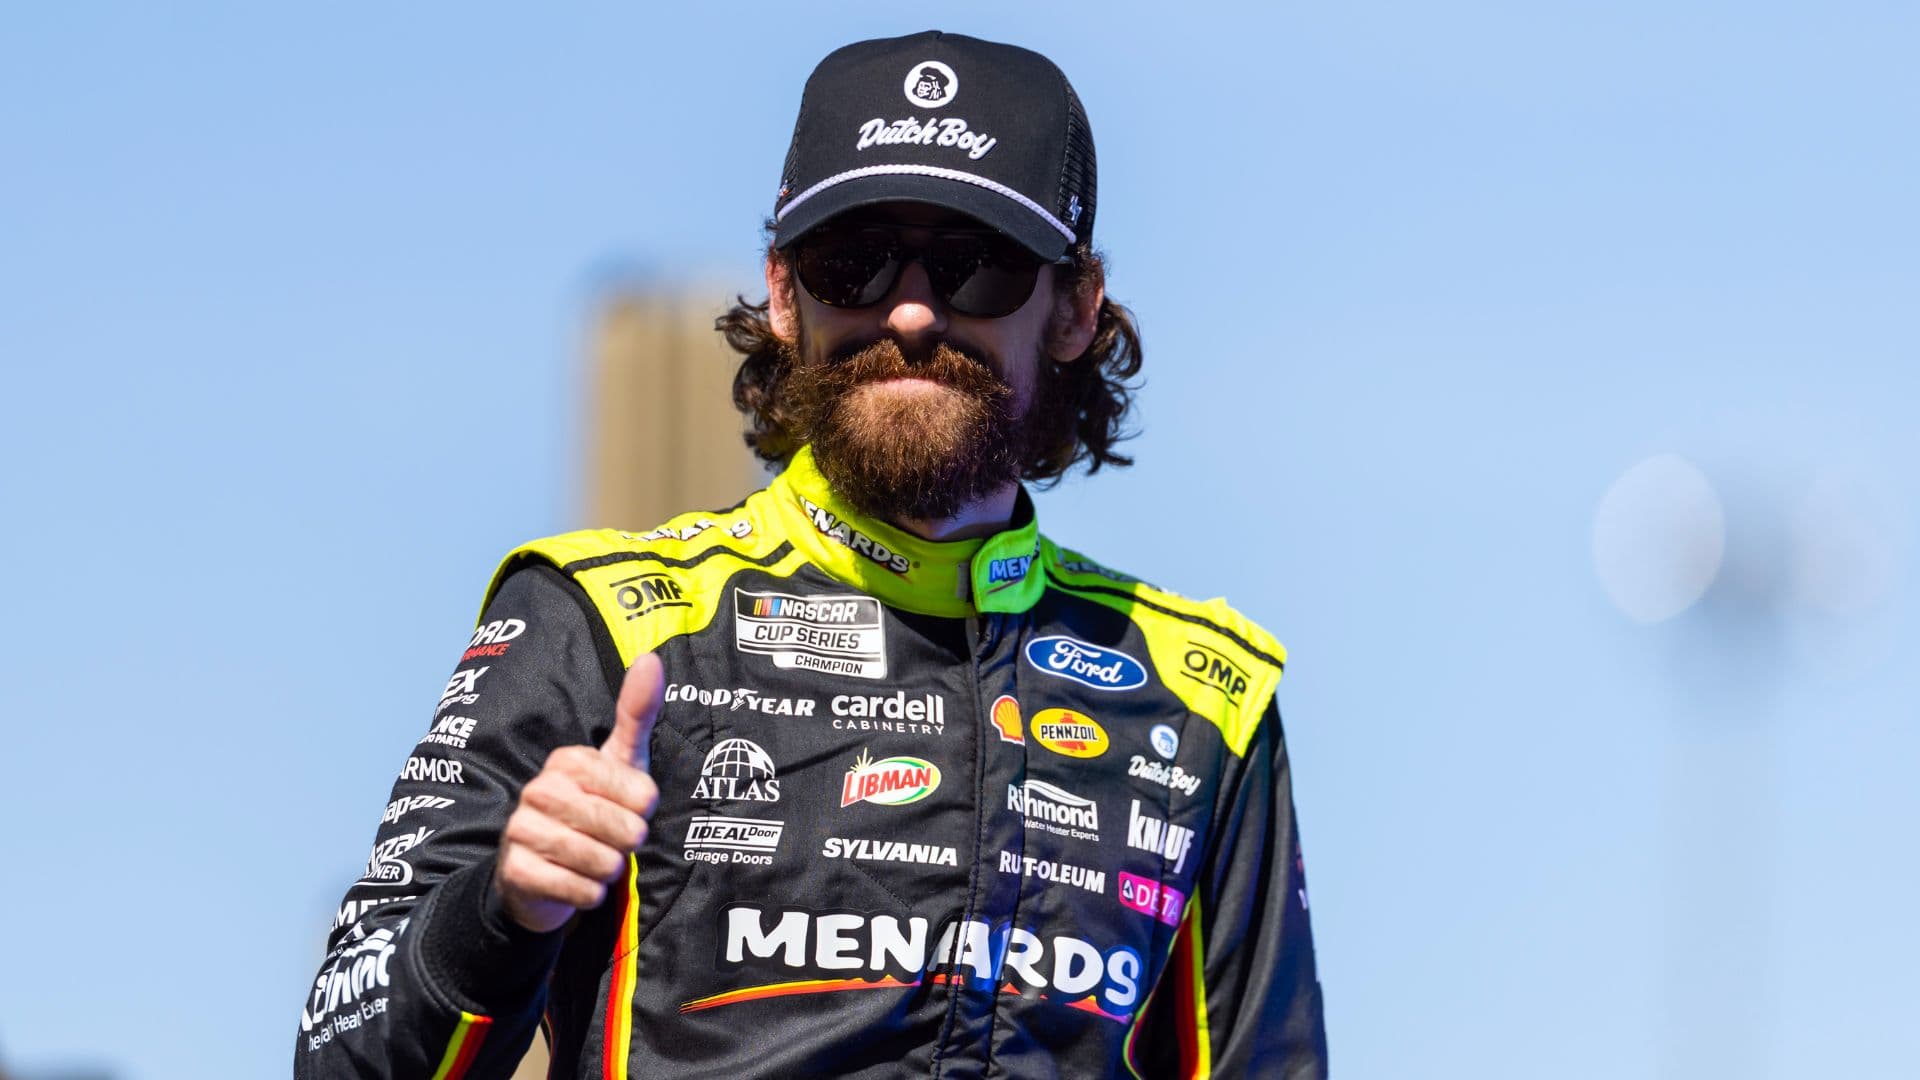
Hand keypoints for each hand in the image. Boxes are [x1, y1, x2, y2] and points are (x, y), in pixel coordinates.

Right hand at [494, 653, 664, 932]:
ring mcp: (521, 829)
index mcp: (568, 761)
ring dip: (608, 870)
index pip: (639, 795)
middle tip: (612, 842)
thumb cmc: (594, 810)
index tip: (628, 810)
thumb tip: (651, 658)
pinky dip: (587, 894)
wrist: (543, 873)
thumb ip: (637, 713)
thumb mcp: (622, 763)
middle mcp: (539, 789)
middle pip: (621, 829)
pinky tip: (577, 884)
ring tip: (596, 861)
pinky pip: (576, 889)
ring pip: (600, 861)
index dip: (643, 812)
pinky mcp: (515, 870)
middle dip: (627, 844)